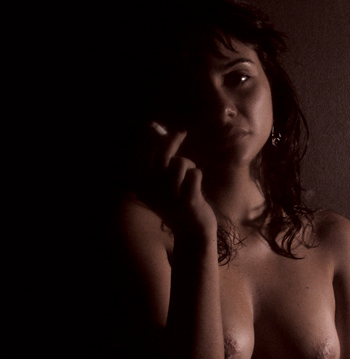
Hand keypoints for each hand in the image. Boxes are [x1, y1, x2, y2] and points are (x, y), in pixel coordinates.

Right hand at [146, 122, 216, 237]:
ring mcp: (170, 197)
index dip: (154, 138)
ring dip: (188, 165)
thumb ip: (156, 157)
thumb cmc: (177, 201)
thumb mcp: (161, 182)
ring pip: (180, 163)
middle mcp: (153, 191)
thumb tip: (154, 127)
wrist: (192, 232)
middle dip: (172, 140)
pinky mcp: (187, 202)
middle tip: (181, 133)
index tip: (161, 129)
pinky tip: (196, 186)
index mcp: (142, 186)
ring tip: (190, 176)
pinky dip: (198, 175)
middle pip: (162, 155)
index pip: (144, 154)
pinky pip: (195, 174)